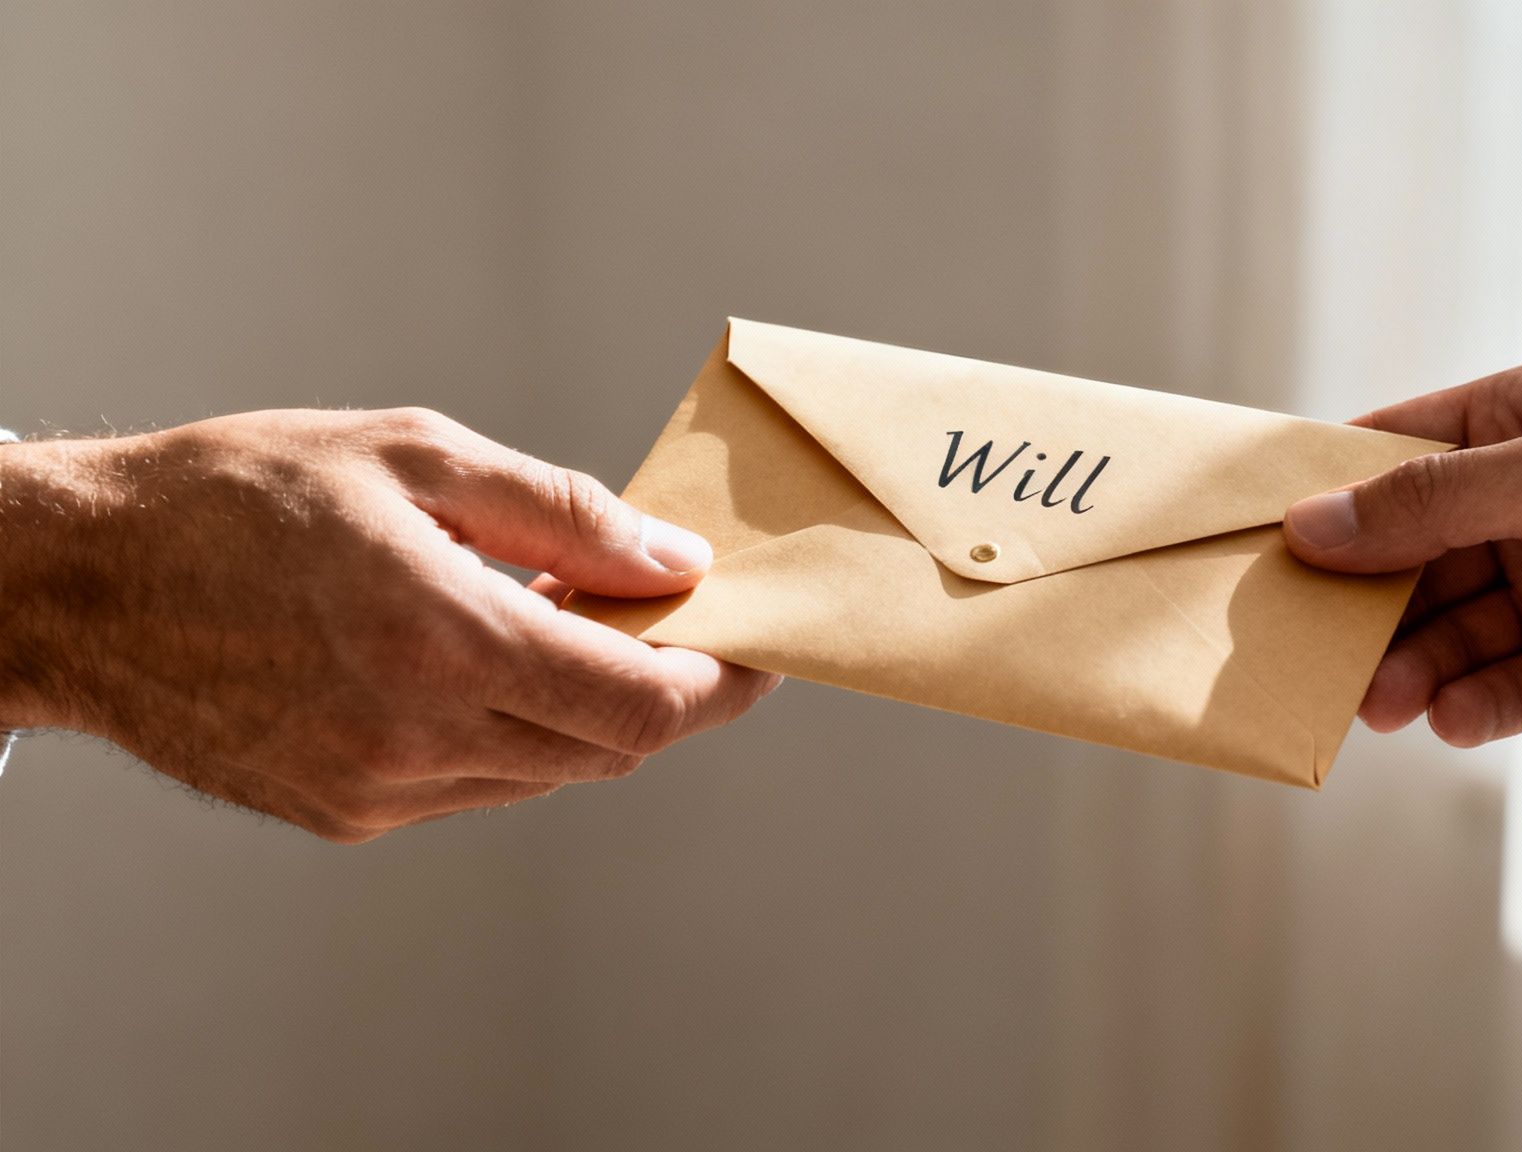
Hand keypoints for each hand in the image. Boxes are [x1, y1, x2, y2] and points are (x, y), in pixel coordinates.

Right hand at [0, 408, 776, 840]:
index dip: (720, 682)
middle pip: (612, 749)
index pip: (644, 703)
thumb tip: (673, 563)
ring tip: (554, 622)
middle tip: (667, 621)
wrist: (77, 582)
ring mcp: (378, 790)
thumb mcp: (413, 459)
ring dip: (584, 710)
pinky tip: (476, 662)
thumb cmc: (235, 497)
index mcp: (445, 643)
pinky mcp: (343, 814)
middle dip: (665, 691)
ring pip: (549, 773)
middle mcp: (418, 738)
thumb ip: (563, 515)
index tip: (753, 648)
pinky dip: (510, 733)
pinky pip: (476, 786)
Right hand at [1282, 361, 1521, 745]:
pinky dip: (1470, 708)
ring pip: (1445, 633)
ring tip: (1377, 702)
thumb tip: (1310, 525)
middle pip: (1406, 558)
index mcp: (1520, 425)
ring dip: (1406, 667)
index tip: (1253, 538)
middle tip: (1302, 647)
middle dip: (1358, 603)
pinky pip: (1503, 692)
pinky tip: (1452, 718)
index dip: (1323, 495)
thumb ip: (1431, 503)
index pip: (1393, 455)